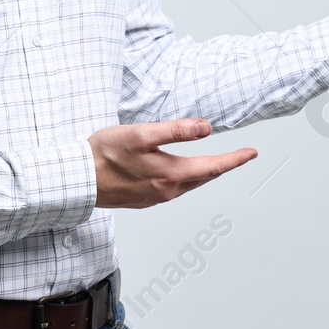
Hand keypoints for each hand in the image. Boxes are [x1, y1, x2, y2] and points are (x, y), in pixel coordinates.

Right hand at [87, 119, 256, 208]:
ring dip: (204, 173)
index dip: (235, 159)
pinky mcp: (143, 199)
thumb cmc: (104, 154)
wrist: (77, 180)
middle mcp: (167, 191)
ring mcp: (155, 198)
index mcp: (171, 174)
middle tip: (239, 157)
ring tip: (215, 163)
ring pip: (189, 185)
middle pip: (204, 178)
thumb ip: (175, 131)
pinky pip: (172, 190)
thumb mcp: (142, 135)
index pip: (213, 166)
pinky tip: (180, 173)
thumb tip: (205, 128)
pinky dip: (184, 179)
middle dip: (223, 166)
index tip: (251, 153)